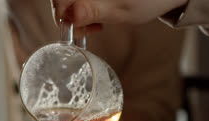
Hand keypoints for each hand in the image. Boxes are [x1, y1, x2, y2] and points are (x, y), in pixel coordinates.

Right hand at [51, 0, 186, 26]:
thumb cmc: (148, 0)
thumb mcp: (120, 11)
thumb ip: (94, 12)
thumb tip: (73, 15)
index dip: (60, 14)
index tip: (68, 29)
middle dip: (68, 15)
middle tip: (84, 30)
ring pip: (70, 1)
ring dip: (76, 15)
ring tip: (95, 26)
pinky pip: (80, 2)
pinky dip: (83, 11)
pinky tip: (97, 19)